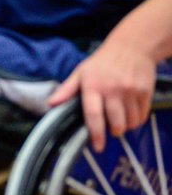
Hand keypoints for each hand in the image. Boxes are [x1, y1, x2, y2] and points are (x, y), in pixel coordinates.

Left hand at [48, 38, 155, 152]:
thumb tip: (50, 104)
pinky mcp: (145, 92)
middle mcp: (112, 89)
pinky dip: (136, 120)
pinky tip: (130, 115)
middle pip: (116, 122)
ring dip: (125, 127)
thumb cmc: (102, 62)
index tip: (97, 147)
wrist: (131, 47)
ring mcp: (131, 91)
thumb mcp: (80, 73)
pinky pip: (142, 116)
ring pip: (130, 122)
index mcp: (93, 86)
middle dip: (113, 132)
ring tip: (120, 122)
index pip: (93, 114)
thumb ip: (66, 90)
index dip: (96, 134)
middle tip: (110, 130)